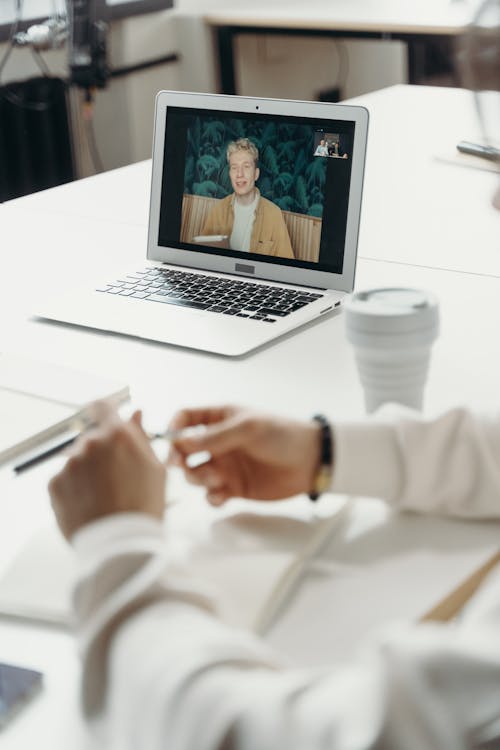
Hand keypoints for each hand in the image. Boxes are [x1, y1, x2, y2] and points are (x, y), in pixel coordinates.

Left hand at [49, 401, 166, 539]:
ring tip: (104, 496)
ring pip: (78, 460)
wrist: (120, 544)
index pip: (103, 407)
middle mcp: (90, 443)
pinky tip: (91, 504)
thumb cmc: (143, 507)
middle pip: (92, 438)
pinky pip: (65, 479)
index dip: (104, 411)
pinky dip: (75, 488)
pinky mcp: (55, 484)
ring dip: (88, 471)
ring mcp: (70, 464)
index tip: (106, 417)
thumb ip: (141, 436)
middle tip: (115, 477)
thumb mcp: (155, 469)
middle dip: (101, 452)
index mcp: (117, 435)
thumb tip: (135, 414)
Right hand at [168, 406, 321, 505]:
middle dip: (179, 459)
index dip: (174, 429)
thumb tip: (181, 443)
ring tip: (216, 479)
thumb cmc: (282, 435)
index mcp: (220, 419)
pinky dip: (211, 497)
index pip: (185, 419)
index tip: (171, 441)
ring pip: (195, 475)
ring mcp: (225, 466)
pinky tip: (221, 496)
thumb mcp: (247, 428)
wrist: (311, 461)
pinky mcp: (234, 488)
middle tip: (182, 466)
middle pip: (184, 451)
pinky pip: (211, 495)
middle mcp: (218, 442)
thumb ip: (214, 437)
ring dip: (197, 478)